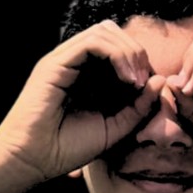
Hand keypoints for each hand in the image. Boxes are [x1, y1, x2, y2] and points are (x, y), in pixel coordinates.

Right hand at [0, 21, 161, 186]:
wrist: (32, 160)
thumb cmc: (67, 149)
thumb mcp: (115, 128)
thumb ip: (138, 107)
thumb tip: (160, 80)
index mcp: (88, 75)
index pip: (119, 48)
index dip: (140, 62)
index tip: (149, 89)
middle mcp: (75, 63)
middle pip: (113, 33)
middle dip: (136, 52)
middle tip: (144, 82)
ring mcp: (64, 60)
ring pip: (104, 32)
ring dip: (128, 52)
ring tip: (135, 81)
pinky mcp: (55, 63)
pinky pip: (92, 42)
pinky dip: (116, 55)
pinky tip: (126, 79)